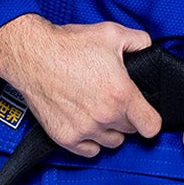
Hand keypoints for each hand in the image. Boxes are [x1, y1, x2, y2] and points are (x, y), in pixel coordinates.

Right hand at [0, 14, 162, 156]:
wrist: (32, 55)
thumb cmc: (69, 45)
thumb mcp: (111, 33)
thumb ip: (139, 41)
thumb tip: (148, 48)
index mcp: (122, 94)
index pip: (151, 126)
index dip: (150, 119)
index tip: (144, 114)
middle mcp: (105, 116)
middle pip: (130, 132)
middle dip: (127, 118)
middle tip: (114, 101)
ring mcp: (85, 129)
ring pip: (111, 142)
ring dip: (109, 130)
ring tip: (99, 111)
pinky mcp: (66, 137)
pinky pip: (89, 151)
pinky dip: (90, 141)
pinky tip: (86, 123)